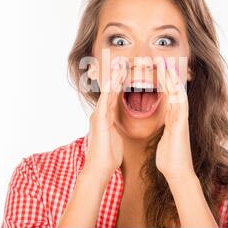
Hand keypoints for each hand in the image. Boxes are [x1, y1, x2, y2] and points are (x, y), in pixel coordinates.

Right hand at [84, 57, 126, 177]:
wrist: (99, 168)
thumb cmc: (108, 155)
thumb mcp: (115, 136)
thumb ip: (115, 125)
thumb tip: (118, 122)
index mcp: (106, 116)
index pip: (114, 95)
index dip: (120, 82)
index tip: (127, 69)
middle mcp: (101, 113)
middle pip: (110, 89)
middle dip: (117, 75)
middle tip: (123, 60)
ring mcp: (99, 115)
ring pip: (107, 92)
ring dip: (114, 77)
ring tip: (120, 64)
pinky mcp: (100, 120)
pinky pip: (106, 101)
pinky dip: (111, 89)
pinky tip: (115, 80)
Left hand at [155, 57, 195, 182]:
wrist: (177, 172)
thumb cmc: (169, 157)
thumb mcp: (164, 137)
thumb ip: (165, 127)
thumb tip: (163, 122)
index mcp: (172, 117)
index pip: (167, 94)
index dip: (162, 80)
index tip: (156, 68)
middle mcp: (178, 115)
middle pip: (173, 90)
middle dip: (167, 74)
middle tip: (160, 60)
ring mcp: (181, 120)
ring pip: (177, 94)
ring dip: (172, 79)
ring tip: (166, 65)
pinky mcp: (181, 126)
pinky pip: (180, 106)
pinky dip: (177, 94)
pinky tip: (173, 84)